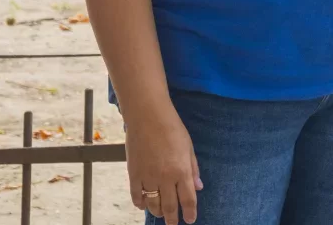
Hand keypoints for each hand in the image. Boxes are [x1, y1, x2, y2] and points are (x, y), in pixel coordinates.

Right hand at [124, 105, 201, 224]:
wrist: (148, 117)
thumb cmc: (172, 129)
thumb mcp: (189, 148)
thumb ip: (193, 169)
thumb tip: (199, 187)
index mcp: (182, 171)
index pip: (188, 199)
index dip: (190, 212)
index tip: (191, 220)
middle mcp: (165, 178)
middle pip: (170, 206)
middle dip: (173, 218)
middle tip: (174, 224)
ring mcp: (147, 177)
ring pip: (152, 204)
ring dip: (158, 212)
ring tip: (162, 214)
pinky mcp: (133, 174)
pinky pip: (136, 196)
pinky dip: (140, 203)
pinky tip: (144, 205)